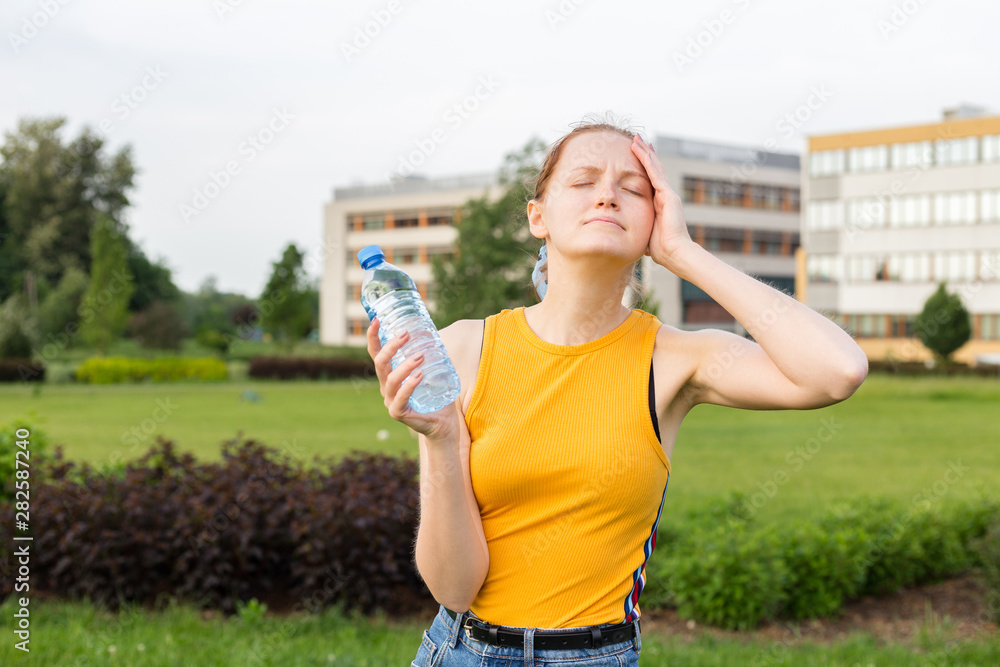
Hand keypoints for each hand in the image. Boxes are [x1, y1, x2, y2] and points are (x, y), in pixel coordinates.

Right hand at [367, 318, 461, 443]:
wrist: (443, 422)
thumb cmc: (437, 395)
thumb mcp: (433, 370)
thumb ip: (431, 354)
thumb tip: (436, 330)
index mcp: (390, 375)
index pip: (376, 353)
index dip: (373, 337)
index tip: (377, 320)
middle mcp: (386, 387)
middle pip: (380, 363)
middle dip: (390, 346)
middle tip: (406, 334)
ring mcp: (391, 401)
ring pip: (391, 380)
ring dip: (405, 365)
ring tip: (420, 356)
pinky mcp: (398, 413)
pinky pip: (400, 398)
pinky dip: (409, 385)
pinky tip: (419, 375)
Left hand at [631, 134, 697, 271]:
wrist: (674, 252)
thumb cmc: (661, 249)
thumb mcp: (647, 233)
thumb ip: (642, 229)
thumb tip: (632, 236)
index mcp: (660, 204)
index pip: (650, 181)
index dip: (644, 168)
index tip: (638, 156)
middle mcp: (665, 196)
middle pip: (653, 170)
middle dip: (645, 155)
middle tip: (637, 140)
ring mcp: (667, 194)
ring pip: (654, 168)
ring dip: (645, 153)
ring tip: (637, 139)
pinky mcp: (667, 194)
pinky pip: (655, 173)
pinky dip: (647, 160)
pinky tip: (641, 149)